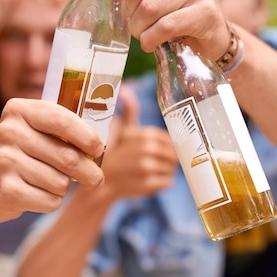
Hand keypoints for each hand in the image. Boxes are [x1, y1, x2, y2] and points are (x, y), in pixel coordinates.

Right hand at [0, 99, 104, 220]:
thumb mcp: (35, 131)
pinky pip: (50, 200)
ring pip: (61, 182)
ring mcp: (5, 162)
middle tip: (96, 179)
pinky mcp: (6, 191)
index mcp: (19, 110)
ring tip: (49, 182)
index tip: (98, 150)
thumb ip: (64, 130)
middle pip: (68, 157)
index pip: (62, 120)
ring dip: (64, 187)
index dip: (87, 137)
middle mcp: (8, 133)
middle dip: (89, 171)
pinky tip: (36, 194)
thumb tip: (100, 147)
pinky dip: (51, 201)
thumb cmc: (22, 154)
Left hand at [100, 0, 229, 60]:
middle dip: (130, 13)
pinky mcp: (206, 13)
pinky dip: (151, 39)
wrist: (212, 34)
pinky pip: (165, 26)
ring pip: (149, 8)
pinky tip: (151, 43)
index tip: (122, 1)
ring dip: (139, 28)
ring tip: (144, 34)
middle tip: (134, 24)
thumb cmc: (177, 8)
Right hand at [101, 84, 177, 199]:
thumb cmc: (115, 155)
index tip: (165, 150)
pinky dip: (164, 182)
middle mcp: (147, 149)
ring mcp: (148, 168)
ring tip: (153, 171)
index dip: (171, 145)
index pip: (171, 139)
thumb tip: (125, 91)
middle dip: (170, 159)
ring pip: (173, 168)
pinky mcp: (148, 185)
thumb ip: (129, 111)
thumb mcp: (122, 130)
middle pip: (175, 154)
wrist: (101, 182)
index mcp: (145, 134)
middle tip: (160, 162)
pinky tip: (152, 180)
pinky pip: (168, 182)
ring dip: (167, 170)